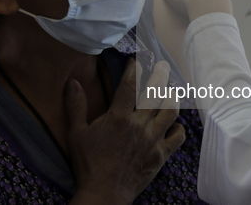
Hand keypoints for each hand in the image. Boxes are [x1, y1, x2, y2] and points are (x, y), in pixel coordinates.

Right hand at [64, 58, 184, 204]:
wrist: (104, 193)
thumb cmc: (89, 164)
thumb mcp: (76, 134)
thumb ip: (75, 106)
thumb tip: (72, 83)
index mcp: (118, 117)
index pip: (130, 86)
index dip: (134, 70)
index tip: (137, 61)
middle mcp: (139, 125)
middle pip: (155, 94)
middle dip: (160, 76)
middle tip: (163, 66)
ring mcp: (153, 140)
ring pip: (170, 111)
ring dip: (173, 97)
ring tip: (173, 90)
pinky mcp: (161, 155)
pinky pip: (177, 137)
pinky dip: (179, 127)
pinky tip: (175, 123)